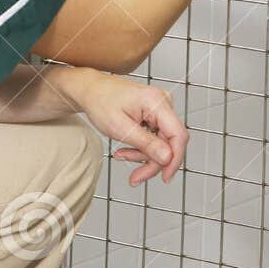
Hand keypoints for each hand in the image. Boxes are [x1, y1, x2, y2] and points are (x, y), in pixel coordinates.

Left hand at [68, 71, 187, 185]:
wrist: (90, 90)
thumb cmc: (100, 101)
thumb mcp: (120, 128)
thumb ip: (146, 144)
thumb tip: (168, 158)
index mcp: (156, 102)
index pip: (178, 135)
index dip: (174, 159)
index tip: (165, 177)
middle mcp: (163, 102)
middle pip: (170, 142)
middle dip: (152, 162)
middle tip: (136, 177)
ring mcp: (160, 108)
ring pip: (162, 143)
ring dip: (143, 155)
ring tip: (122, 156)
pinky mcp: (155, 114)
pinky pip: (155, 137)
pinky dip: (141, 147)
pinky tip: (126, 150)